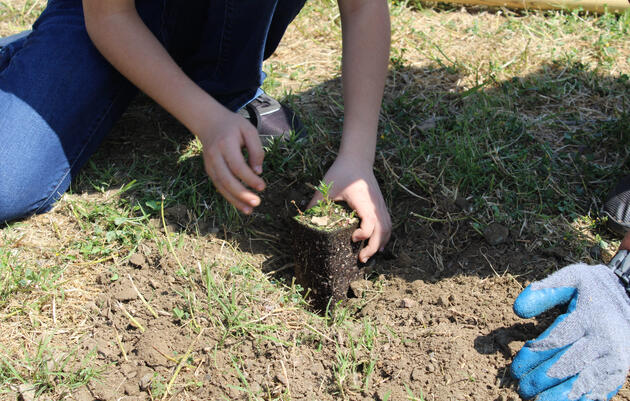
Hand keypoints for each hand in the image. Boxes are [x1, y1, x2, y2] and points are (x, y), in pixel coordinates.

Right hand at [197, 109, 264, 213]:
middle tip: (256, 203)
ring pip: (221, 186)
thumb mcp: (249, 130)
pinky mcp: (210, 171)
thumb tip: (258, 171)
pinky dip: (229, 197)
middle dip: (241, 194)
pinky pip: (219, 186)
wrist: (209, 122)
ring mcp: (210, 164)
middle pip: (227, 179)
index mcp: (225, 144)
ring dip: (235, 200)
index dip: (249, 178)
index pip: (237, 166)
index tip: (262, 186)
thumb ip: (256, 149)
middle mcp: (215, 156)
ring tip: (249, 210)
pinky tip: (241, 205)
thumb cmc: (233, 126)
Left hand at [308, 156, 390, 261]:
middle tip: (361, 259)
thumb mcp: (327, 187)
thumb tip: (305, 219)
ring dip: (380, 243)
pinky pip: (387, 223)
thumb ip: (317, 203)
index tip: (352, 238)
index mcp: (363, 200)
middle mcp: (375, 204)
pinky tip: (377, 245)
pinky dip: (384, 236)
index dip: (364, 233)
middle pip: (382, 230)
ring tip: (369, 256)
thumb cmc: (342, 172)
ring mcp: (380, 204)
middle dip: (372, 247)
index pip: (370, 221)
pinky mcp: (380, 204)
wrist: (357, 159)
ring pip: (387, 228)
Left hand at [511, 263, 629, 400]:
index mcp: (588, 317)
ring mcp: (614, 357)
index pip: (555, 341)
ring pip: (585, 381)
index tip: (515, 369)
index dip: (533, 357)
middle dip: (542, 380)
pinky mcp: (619, 370)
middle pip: (568, 365)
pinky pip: (601, 389)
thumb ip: (545, 291)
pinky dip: (584, 399)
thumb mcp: (571, 279)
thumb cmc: (594, 289)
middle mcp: (603, 340)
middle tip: (522, 390)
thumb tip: (518, 309)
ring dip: (561, 395)